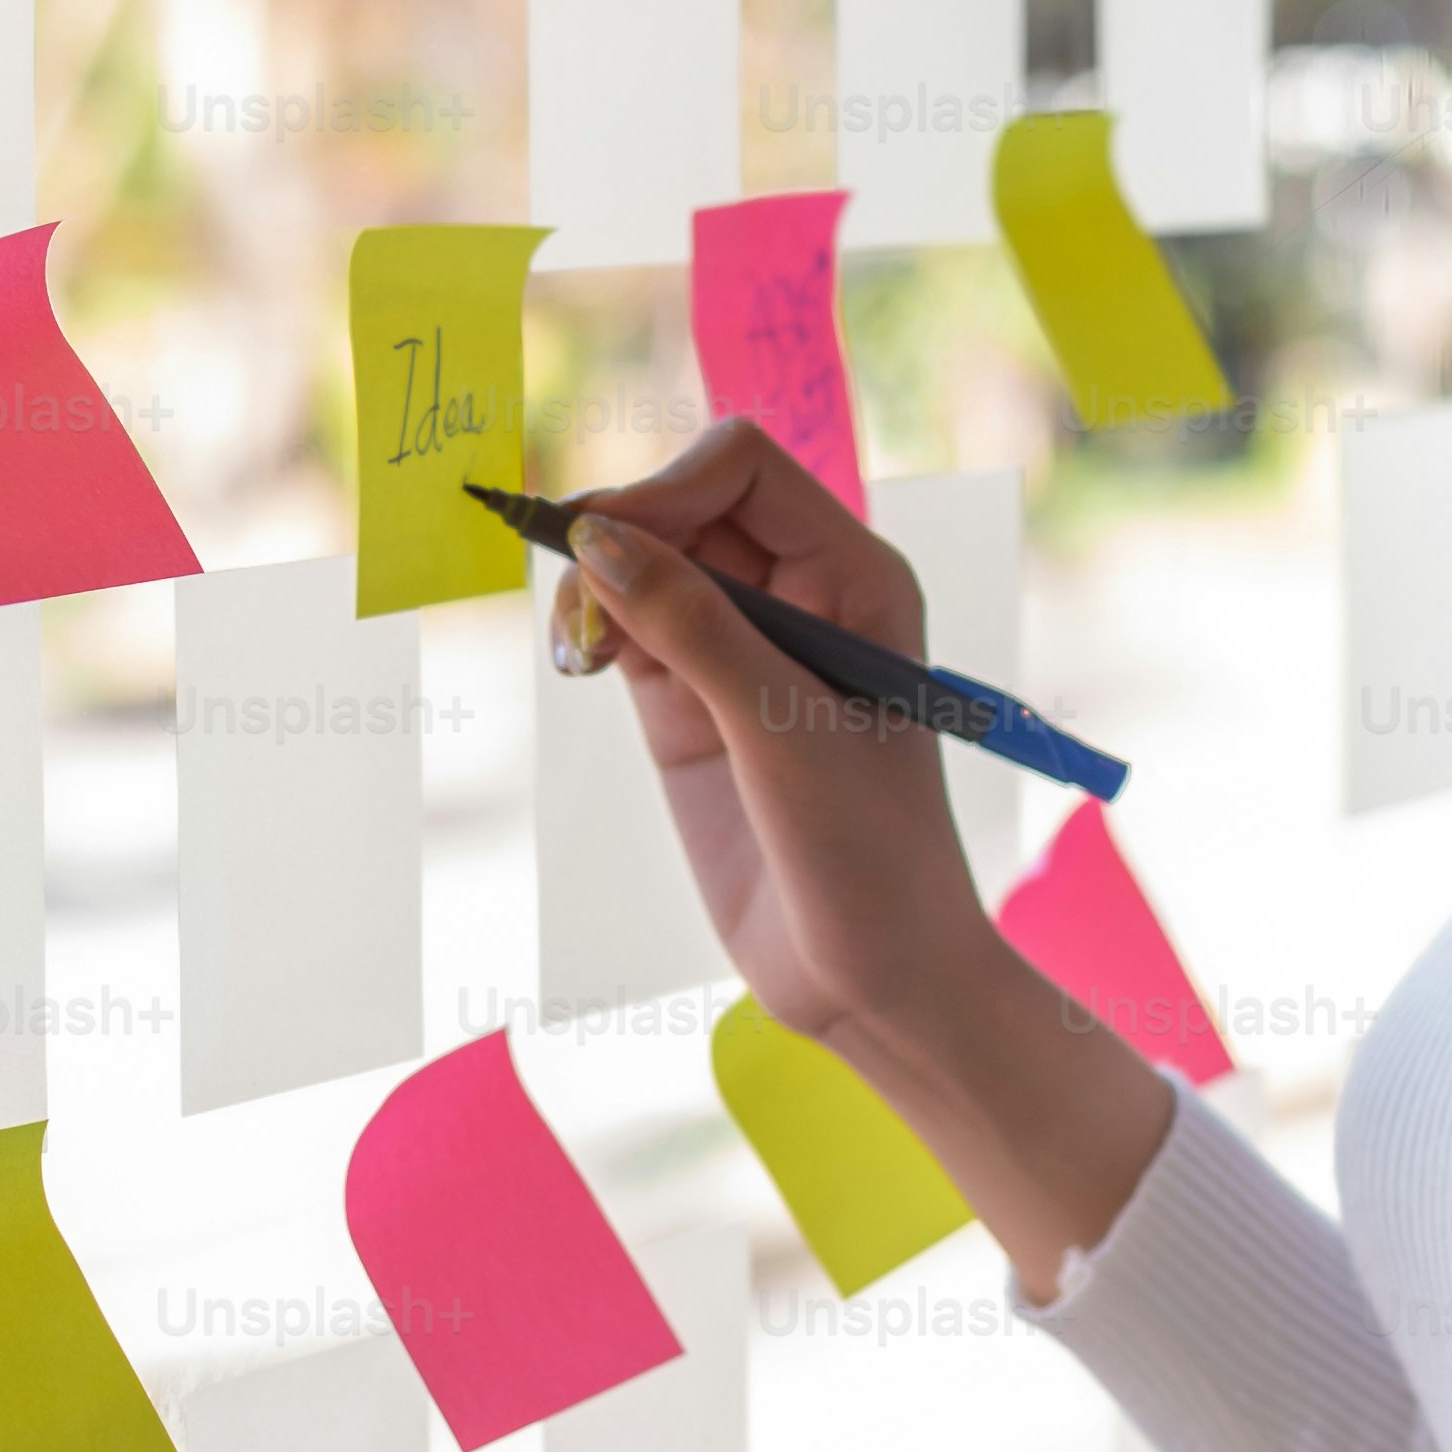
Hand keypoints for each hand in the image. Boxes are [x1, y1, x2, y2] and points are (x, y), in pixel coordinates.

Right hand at [551, 417, 986, 1054]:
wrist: (873, 981)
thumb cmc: (868, 854)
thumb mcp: (782, 732)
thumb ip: (694, 628)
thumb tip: (595, 537)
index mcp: (856, 575)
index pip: (743, 470)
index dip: (666, 487)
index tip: (603, 546)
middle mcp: (802, 595)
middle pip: (684, 505)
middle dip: (620, 535)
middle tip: (580, 612)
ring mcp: (740, 649)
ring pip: (643, 563)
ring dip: (594, 586)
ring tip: (578, 651)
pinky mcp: (691, 706)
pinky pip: (626, 628)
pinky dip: (590, 629)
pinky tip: (580, 662)